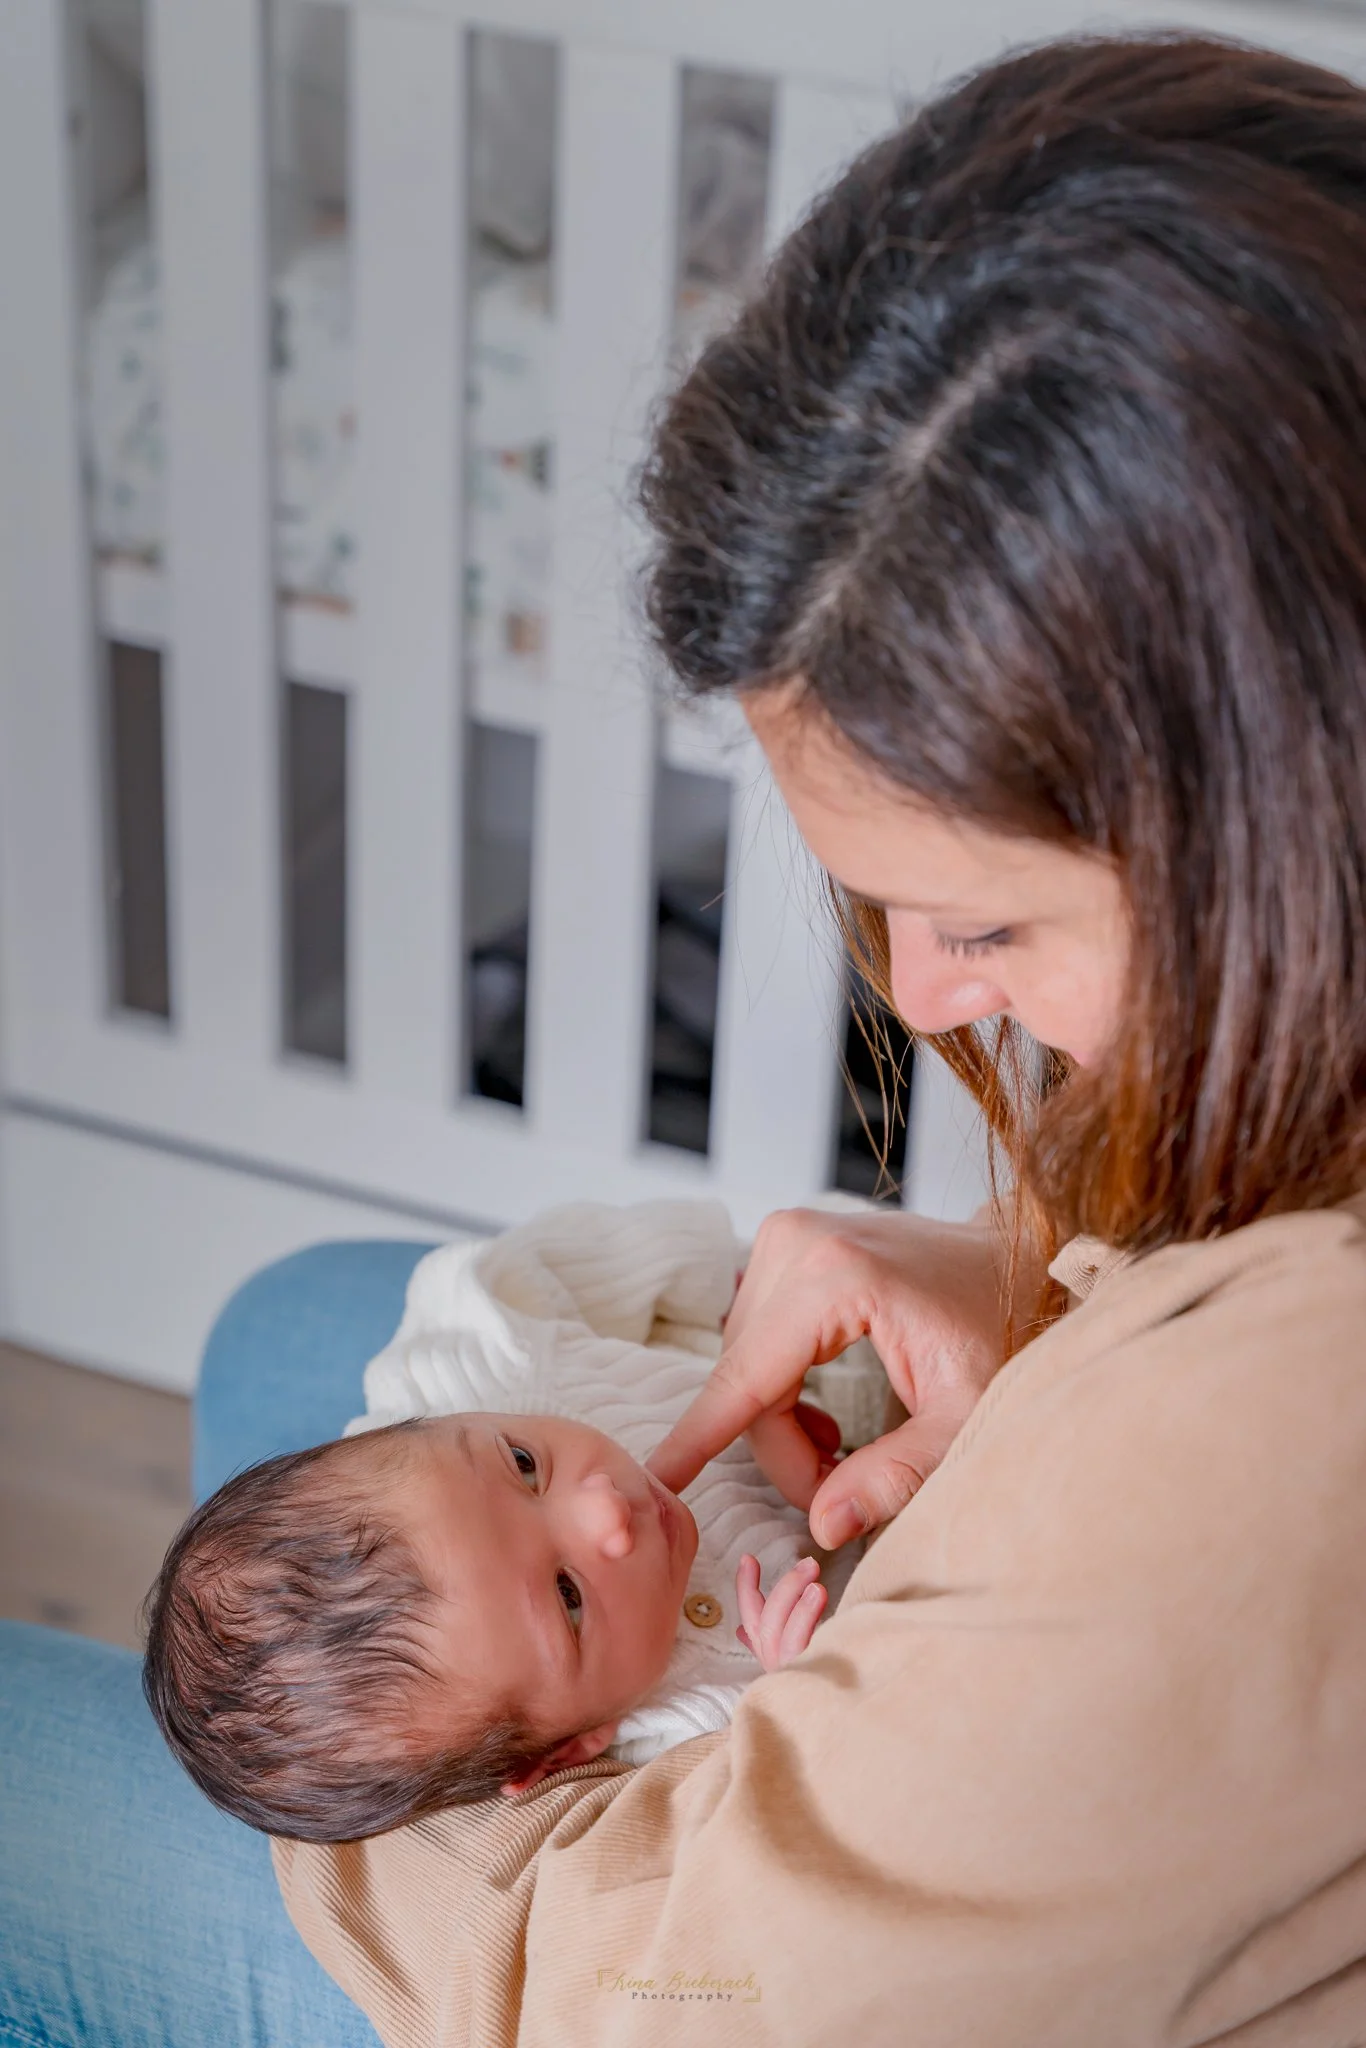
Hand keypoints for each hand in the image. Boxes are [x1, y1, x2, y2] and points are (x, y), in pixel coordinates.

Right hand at [647, 1205, 1024, 1548]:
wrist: (1014, 1258)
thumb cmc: (1001, 1330)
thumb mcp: (966, 1417)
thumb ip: (899, 1474)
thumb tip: (825, 1524)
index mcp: (836, 1277)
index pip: (748, 1377)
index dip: (701, 1438)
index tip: (657, 1480)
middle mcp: (797, 1243)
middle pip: (746, 1378)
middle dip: (782, 1450)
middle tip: (837, 1487)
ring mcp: (787, 1236)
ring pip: (743, 1363)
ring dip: (779, 1422)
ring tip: (838, 1450)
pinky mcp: (786, 1242)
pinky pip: (753, 1337)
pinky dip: (777, 1387)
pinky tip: (823, 1415)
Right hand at [734, 1554, 826, 1670]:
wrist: (843, 1725)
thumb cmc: (825, 1672)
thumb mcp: (795, 1654)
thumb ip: (771, 1641)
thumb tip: (742, 1632)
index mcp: (770, 1657)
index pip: (750, 1619)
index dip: (746, 1587)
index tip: (748, 1559)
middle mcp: (775, 1666)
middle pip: (766, 1625)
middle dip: (786, 1588)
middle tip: (809, 1564)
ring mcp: (791, 1675)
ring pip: (784, 1636)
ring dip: (799, 1605)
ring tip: (817, 1585)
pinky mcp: (811, 1680)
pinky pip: (807, 1653)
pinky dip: (810, 1624)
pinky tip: (822, 1600)